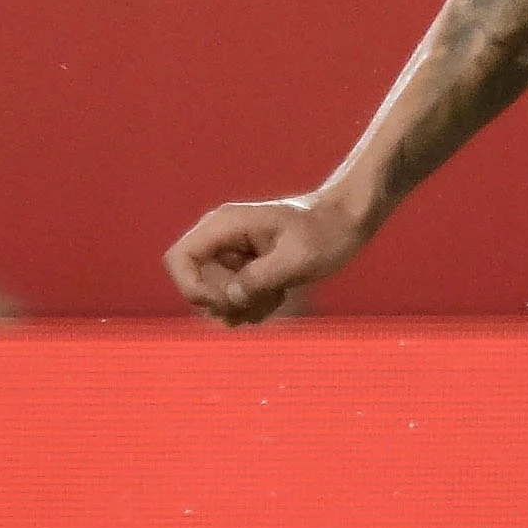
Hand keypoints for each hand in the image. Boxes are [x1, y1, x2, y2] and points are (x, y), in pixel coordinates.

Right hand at [166, 196, 372, 325]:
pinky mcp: (244, 268)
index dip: (193, 288)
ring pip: (216, 296)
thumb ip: (260, 279)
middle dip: (227, 302)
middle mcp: (221, 238)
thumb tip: (230, 300)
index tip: (227, 302)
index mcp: (225, 225)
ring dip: (244, 306)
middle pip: (197, 284)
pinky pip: (233, 298)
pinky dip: (254, 304)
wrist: (348, 221)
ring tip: (277, 295)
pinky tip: (280, 295)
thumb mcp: (298, 258)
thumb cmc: (327, 232)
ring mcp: (231, 254)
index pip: (179, 259)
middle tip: (266, 299)